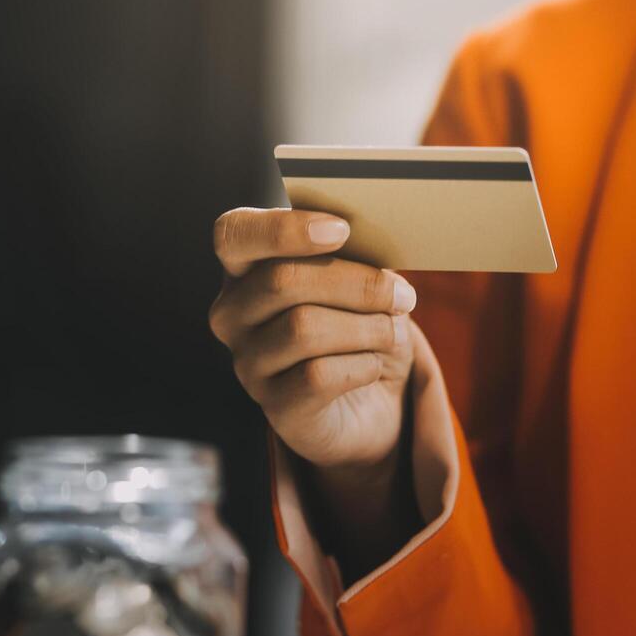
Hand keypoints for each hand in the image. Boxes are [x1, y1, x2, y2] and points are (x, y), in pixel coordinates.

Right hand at [210, 207, 416, 471]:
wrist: (372, 403)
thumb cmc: (360, 329)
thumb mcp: (360, 286)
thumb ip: (354, 261)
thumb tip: (376, 255)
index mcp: (246, 270)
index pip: (233, 234)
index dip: (282, 229)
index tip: (341, 230)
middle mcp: (233, 315)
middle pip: (282, 280)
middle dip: (357, 284)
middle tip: (402, 296)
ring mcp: (248, 363)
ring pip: (303, 328)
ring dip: (367, 328)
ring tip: (392, 333)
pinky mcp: (275, 406)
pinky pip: (318, 376)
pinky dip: (362, 365)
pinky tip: (374, 366)